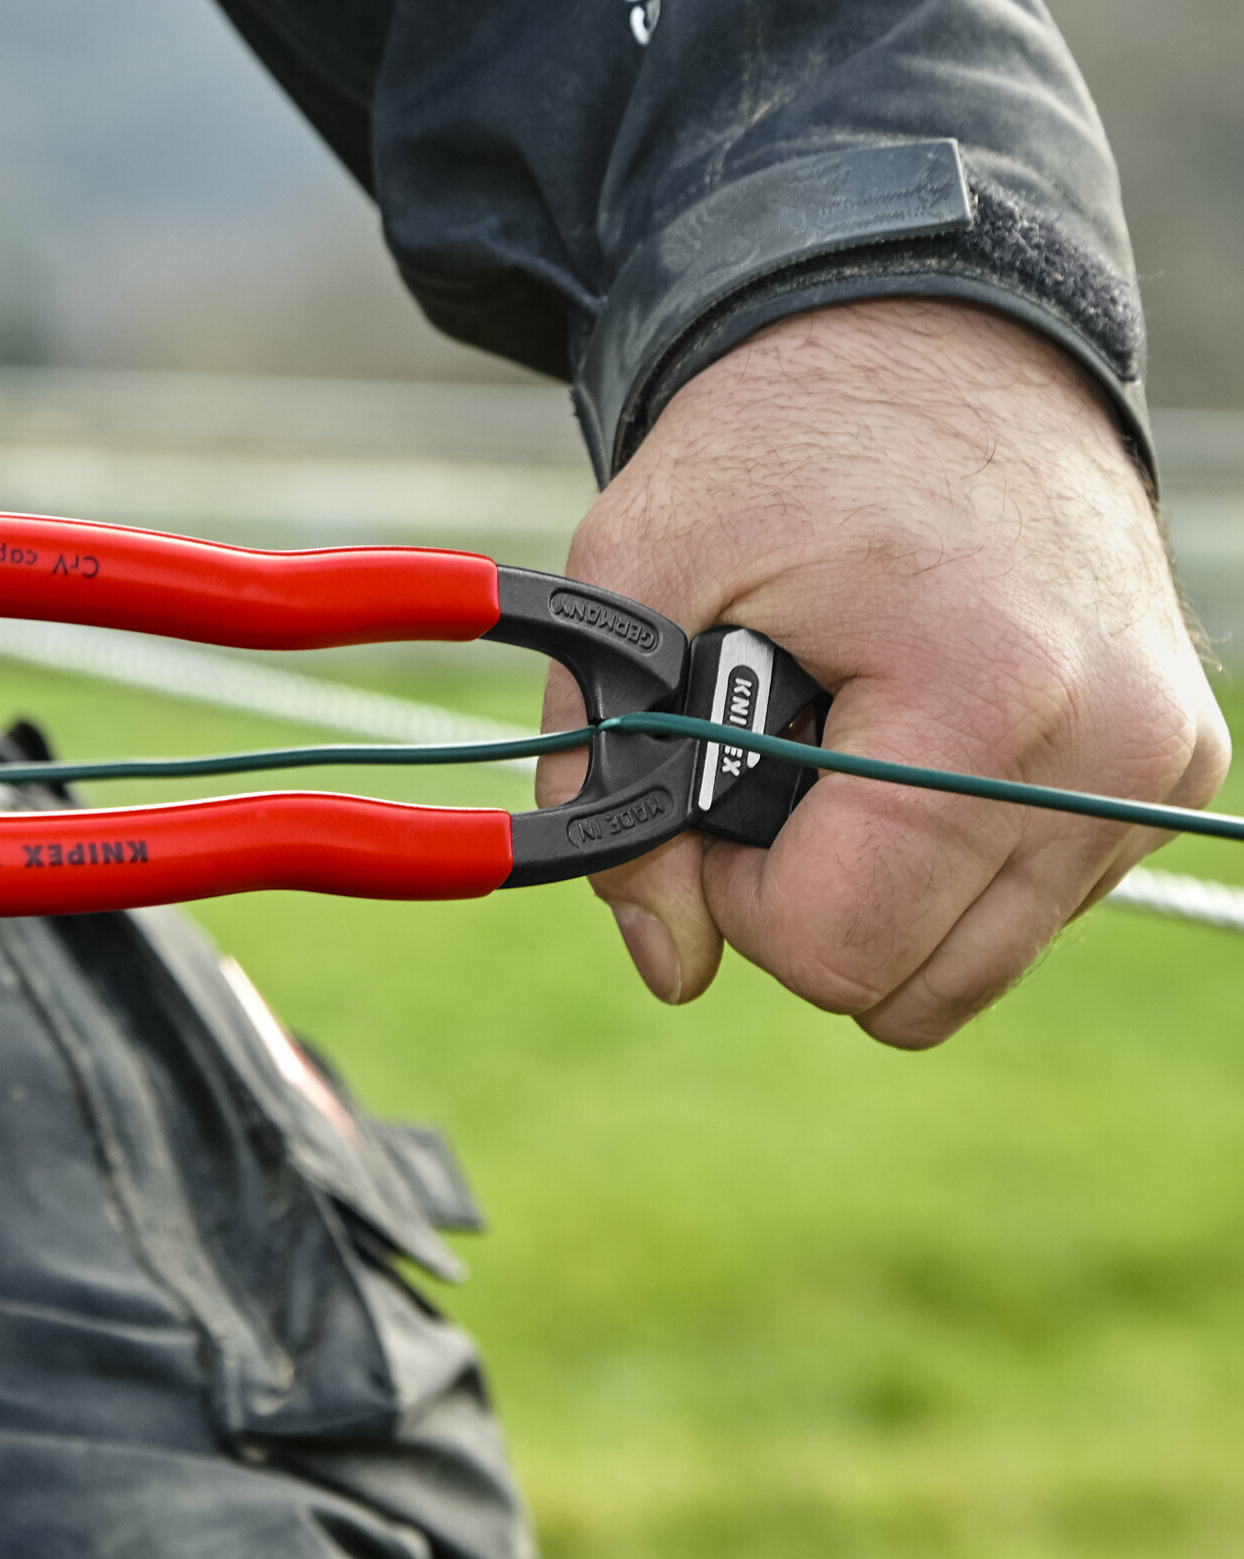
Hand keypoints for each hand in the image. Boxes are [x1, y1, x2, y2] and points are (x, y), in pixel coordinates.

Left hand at [540, 299, 1229, 1046]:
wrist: (935, 338)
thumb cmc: (777, 450)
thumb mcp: (637, 576)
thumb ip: (612, 779)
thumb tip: (668, 967)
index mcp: (983, 691)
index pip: (837, 948)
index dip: (738, 899)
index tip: (718, 793)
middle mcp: (1109, 744)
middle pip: (911, 985)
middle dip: (808, 907)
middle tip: (778, 770)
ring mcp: (1160, 756)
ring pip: (974, 965)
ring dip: (881, 894)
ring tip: (851, 746)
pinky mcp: (1180, 757)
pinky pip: (1032, 900)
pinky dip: (951, 860)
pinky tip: (919, 741)